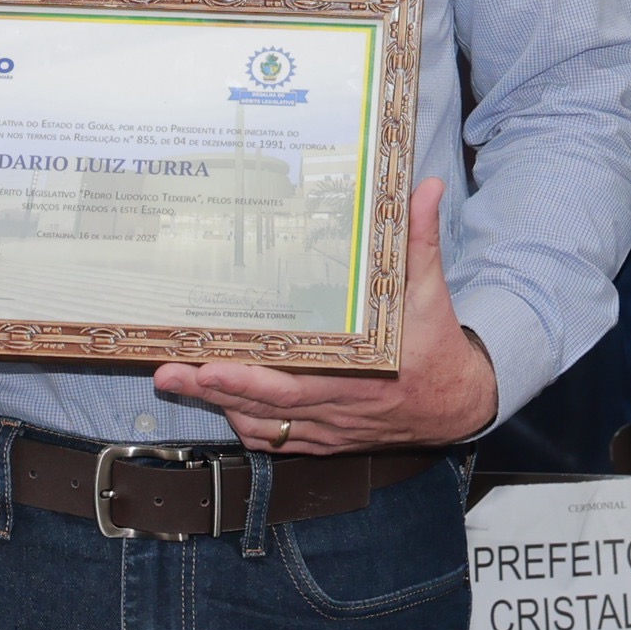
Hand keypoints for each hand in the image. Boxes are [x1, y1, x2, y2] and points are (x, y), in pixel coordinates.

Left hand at [151, 179, 497, 453]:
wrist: (459, 403)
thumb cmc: (439, 347)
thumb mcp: (432, 292)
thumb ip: (421, 242)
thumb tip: (424, 189)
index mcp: (366, 376)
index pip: (298, 385)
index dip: (252, 380)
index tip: (213, 364)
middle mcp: (342, 409)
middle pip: (267, 407)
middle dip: (215, 391)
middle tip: (172, 373)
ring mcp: (332, 429)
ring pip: (267, 427)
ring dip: (222, 408)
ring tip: (179, 383)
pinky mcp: (328, 440)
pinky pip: (280, 440)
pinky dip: (248, 424)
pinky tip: (222, 404)